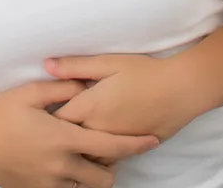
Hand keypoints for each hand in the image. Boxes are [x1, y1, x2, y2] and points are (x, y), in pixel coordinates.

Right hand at [0, 81, 158, 187]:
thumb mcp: (29, 93)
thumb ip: (63, 88)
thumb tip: (86, 84)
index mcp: (62, 139)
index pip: (110, 147)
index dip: (135, 145)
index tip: (152, 140)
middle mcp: (60, 167)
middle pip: (104, 178)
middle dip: (112, 167)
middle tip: (106, 149)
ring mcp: (48, 184)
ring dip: (92, 176)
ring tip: (85, 157)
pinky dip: (72, 182)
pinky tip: (64, 166)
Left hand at [46, 53, 199, 143]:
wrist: (181, 90)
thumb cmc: (145, 72)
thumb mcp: (109, 62)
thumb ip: (76, 66)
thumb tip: (46, 65)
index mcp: (90, 106)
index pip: (57, 118)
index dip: (46, 117)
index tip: (40, 113)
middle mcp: (99, 129)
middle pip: (69, 140)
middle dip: (58, 137)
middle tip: (50, 131)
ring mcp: (115, 142)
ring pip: (86, 156)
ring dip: (77, 150)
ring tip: (69, 143)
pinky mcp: (130, 150)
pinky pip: (106, 161)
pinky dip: (97, 157)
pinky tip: (93, 150)